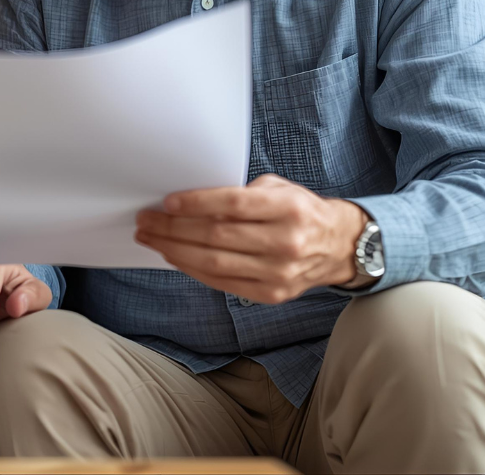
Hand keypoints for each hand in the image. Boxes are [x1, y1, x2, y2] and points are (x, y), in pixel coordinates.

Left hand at [135, 174, 368, 303]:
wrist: (338, 246)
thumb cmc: (299, 210)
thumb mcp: (277, 189)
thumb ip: (241, 194)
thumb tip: (191, 200)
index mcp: (288, 209)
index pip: (233, 204)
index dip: (196, 203)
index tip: (167, 202)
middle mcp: (286, 242)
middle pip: (217, 236)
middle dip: (174, 228)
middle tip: (146, 220)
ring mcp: (279, 273)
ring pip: (214, 263)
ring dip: (175, 250)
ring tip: (151, 238)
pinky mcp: (272, 294)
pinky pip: (222, 282)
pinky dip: (192, 268)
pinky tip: (174, 256)